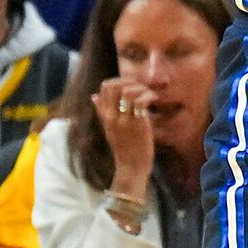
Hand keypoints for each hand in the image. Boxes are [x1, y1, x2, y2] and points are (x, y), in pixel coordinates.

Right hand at [93, 73, 157, 190]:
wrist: (131, 166)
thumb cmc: (123, 147)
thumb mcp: (108, 129)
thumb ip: (101, 112)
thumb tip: (93, 96)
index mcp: (105, 115)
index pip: (105, 87)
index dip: (120, 81)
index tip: (131, 87)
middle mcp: (112, 116)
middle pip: (115, 85)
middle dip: (130, 81)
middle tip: (142, 89)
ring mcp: (124, 120)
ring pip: (128, 91)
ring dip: (141, 88)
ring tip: (149, 95)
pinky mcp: (138, 124)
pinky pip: (141, 102)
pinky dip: (149, 96)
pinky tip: (154, 100)